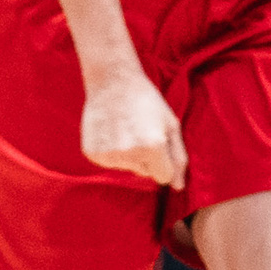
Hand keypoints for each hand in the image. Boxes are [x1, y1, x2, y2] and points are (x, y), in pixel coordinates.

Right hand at [80, 63, 186, 186]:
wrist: (113, 82)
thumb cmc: (147, 102)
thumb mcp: (171, 125)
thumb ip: (178, 159)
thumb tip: (178, 188)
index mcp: (153, 147)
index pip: (163, 177)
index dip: (163, 161)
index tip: (157, 143)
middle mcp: (129, 154)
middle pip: (144, 173)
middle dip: (146, 157)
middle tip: (139, 131)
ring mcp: (108, 154)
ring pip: (127, 168)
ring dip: (128, 154)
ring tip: (124, 128)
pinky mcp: (92, 153)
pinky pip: (109, 163)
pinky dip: (111, 151)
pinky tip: (111, 131)